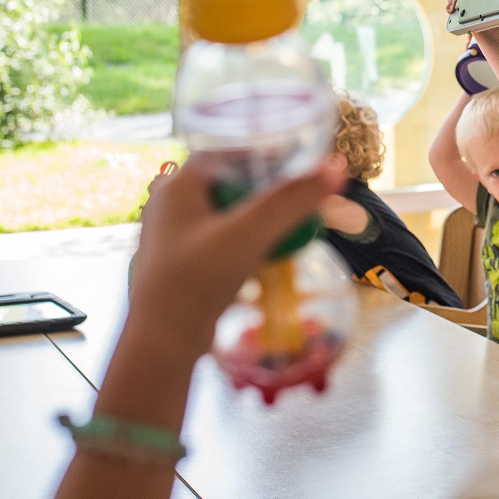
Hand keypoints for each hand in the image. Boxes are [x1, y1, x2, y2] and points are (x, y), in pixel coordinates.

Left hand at [126, 155, 347, 360]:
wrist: (162, 346)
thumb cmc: (195, 283)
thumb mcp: (248, 235)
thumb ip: (291, 201)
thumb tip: (336, 168)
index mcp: (177, 186)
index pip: (227, 152)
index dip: (264, 154)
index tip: (299, 162)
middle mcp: (170, 205)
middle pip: (230, 183)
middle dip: (266, 191)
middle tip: (299, 198)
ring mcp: (174, 236)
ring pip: (228, 214)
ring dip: (259, 219)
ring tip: (289, 227)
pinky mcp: (181, 264)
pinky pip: (222, 240)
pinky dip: (246, 242)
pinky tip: (266, 256)